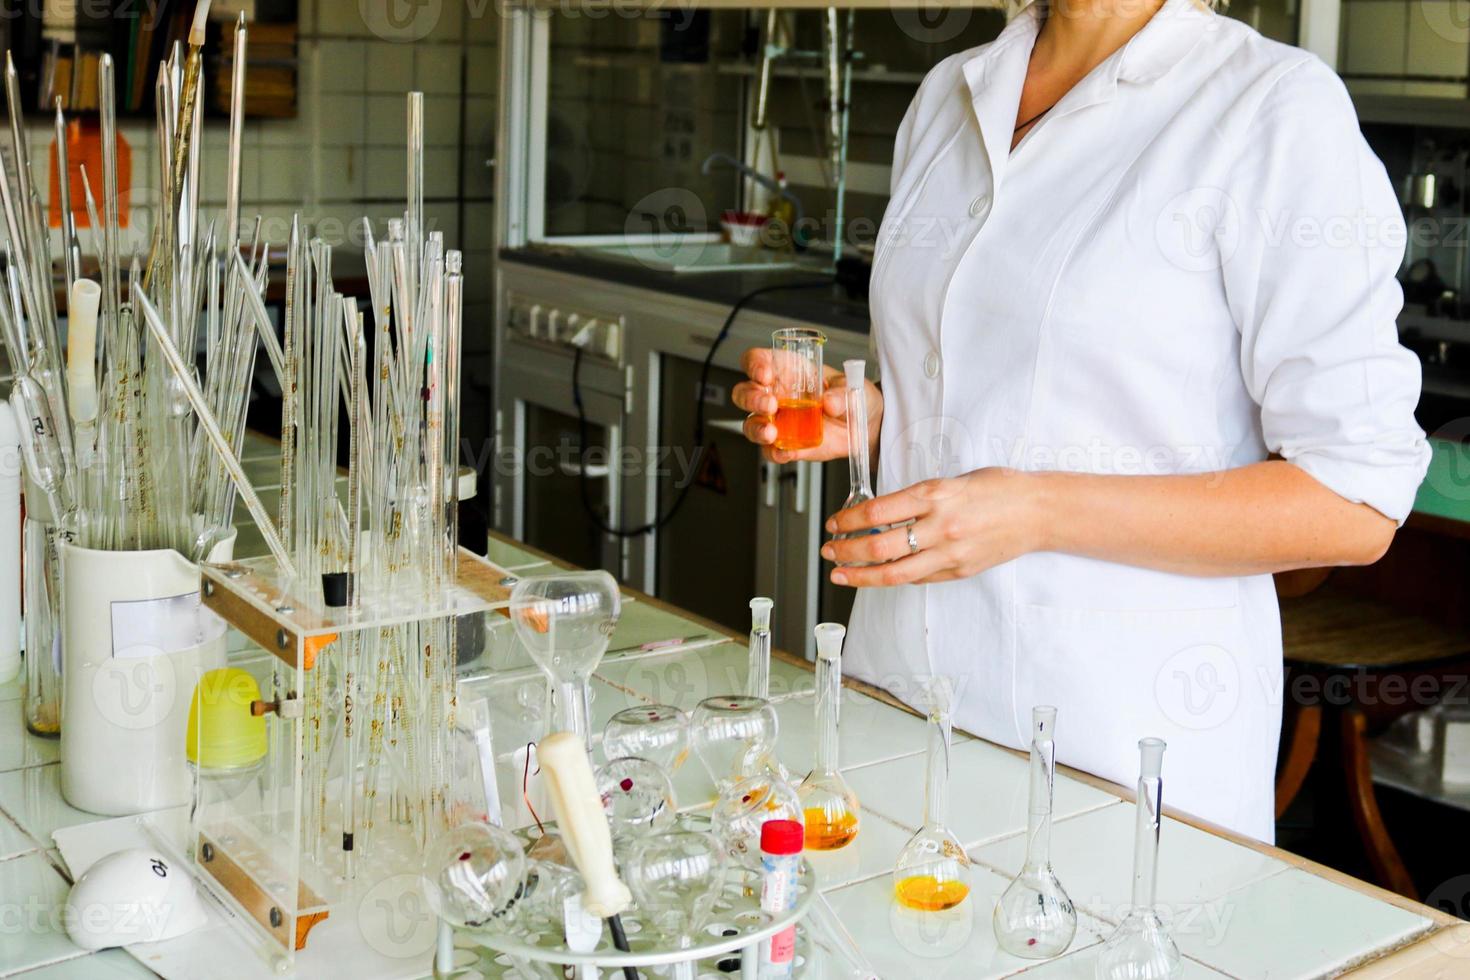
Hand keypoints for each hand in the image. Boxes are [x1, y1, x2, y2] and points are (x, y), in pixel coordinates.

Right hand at [731, 347, 881, 463]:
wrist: (866, 426)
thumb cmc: (853, 396)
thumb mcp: (852, 386)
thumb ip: (842, 392)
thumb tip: (830, 402)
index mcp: (788, 370)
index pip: (757, 360)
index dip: (754, 365)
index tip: (765, 374)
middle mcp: (776, 394)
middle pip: (744, 392)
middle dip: (751, 398)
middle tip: (770, 405)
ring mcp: (778, 421)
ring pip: (751, 423)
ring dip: (757, 428)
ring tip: (772, 433)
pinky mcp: (786, 444)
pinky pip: (770, 451)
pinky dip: (775, 453)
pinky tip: (785, 452)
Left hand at [820, 469, 1044, 586]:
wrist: (1038, 511)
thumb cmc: (999, 487)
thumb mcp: (954, 480)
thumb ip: (920, 497)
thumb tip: (884, 512)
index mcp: (936, 495)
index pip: (878, 511)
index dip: (848, 520)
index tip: (833, 523)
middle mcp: (940, 525)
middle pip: (880, 545)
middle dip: (846, 550)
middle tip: (828, 550)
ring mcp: (950, 552)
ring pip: (894, 572)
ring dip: (861, 575)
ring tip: (839, 573)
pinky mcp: (959, 571)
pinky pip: (919, 578)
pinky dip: (894, 577)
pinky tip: (878, 575)